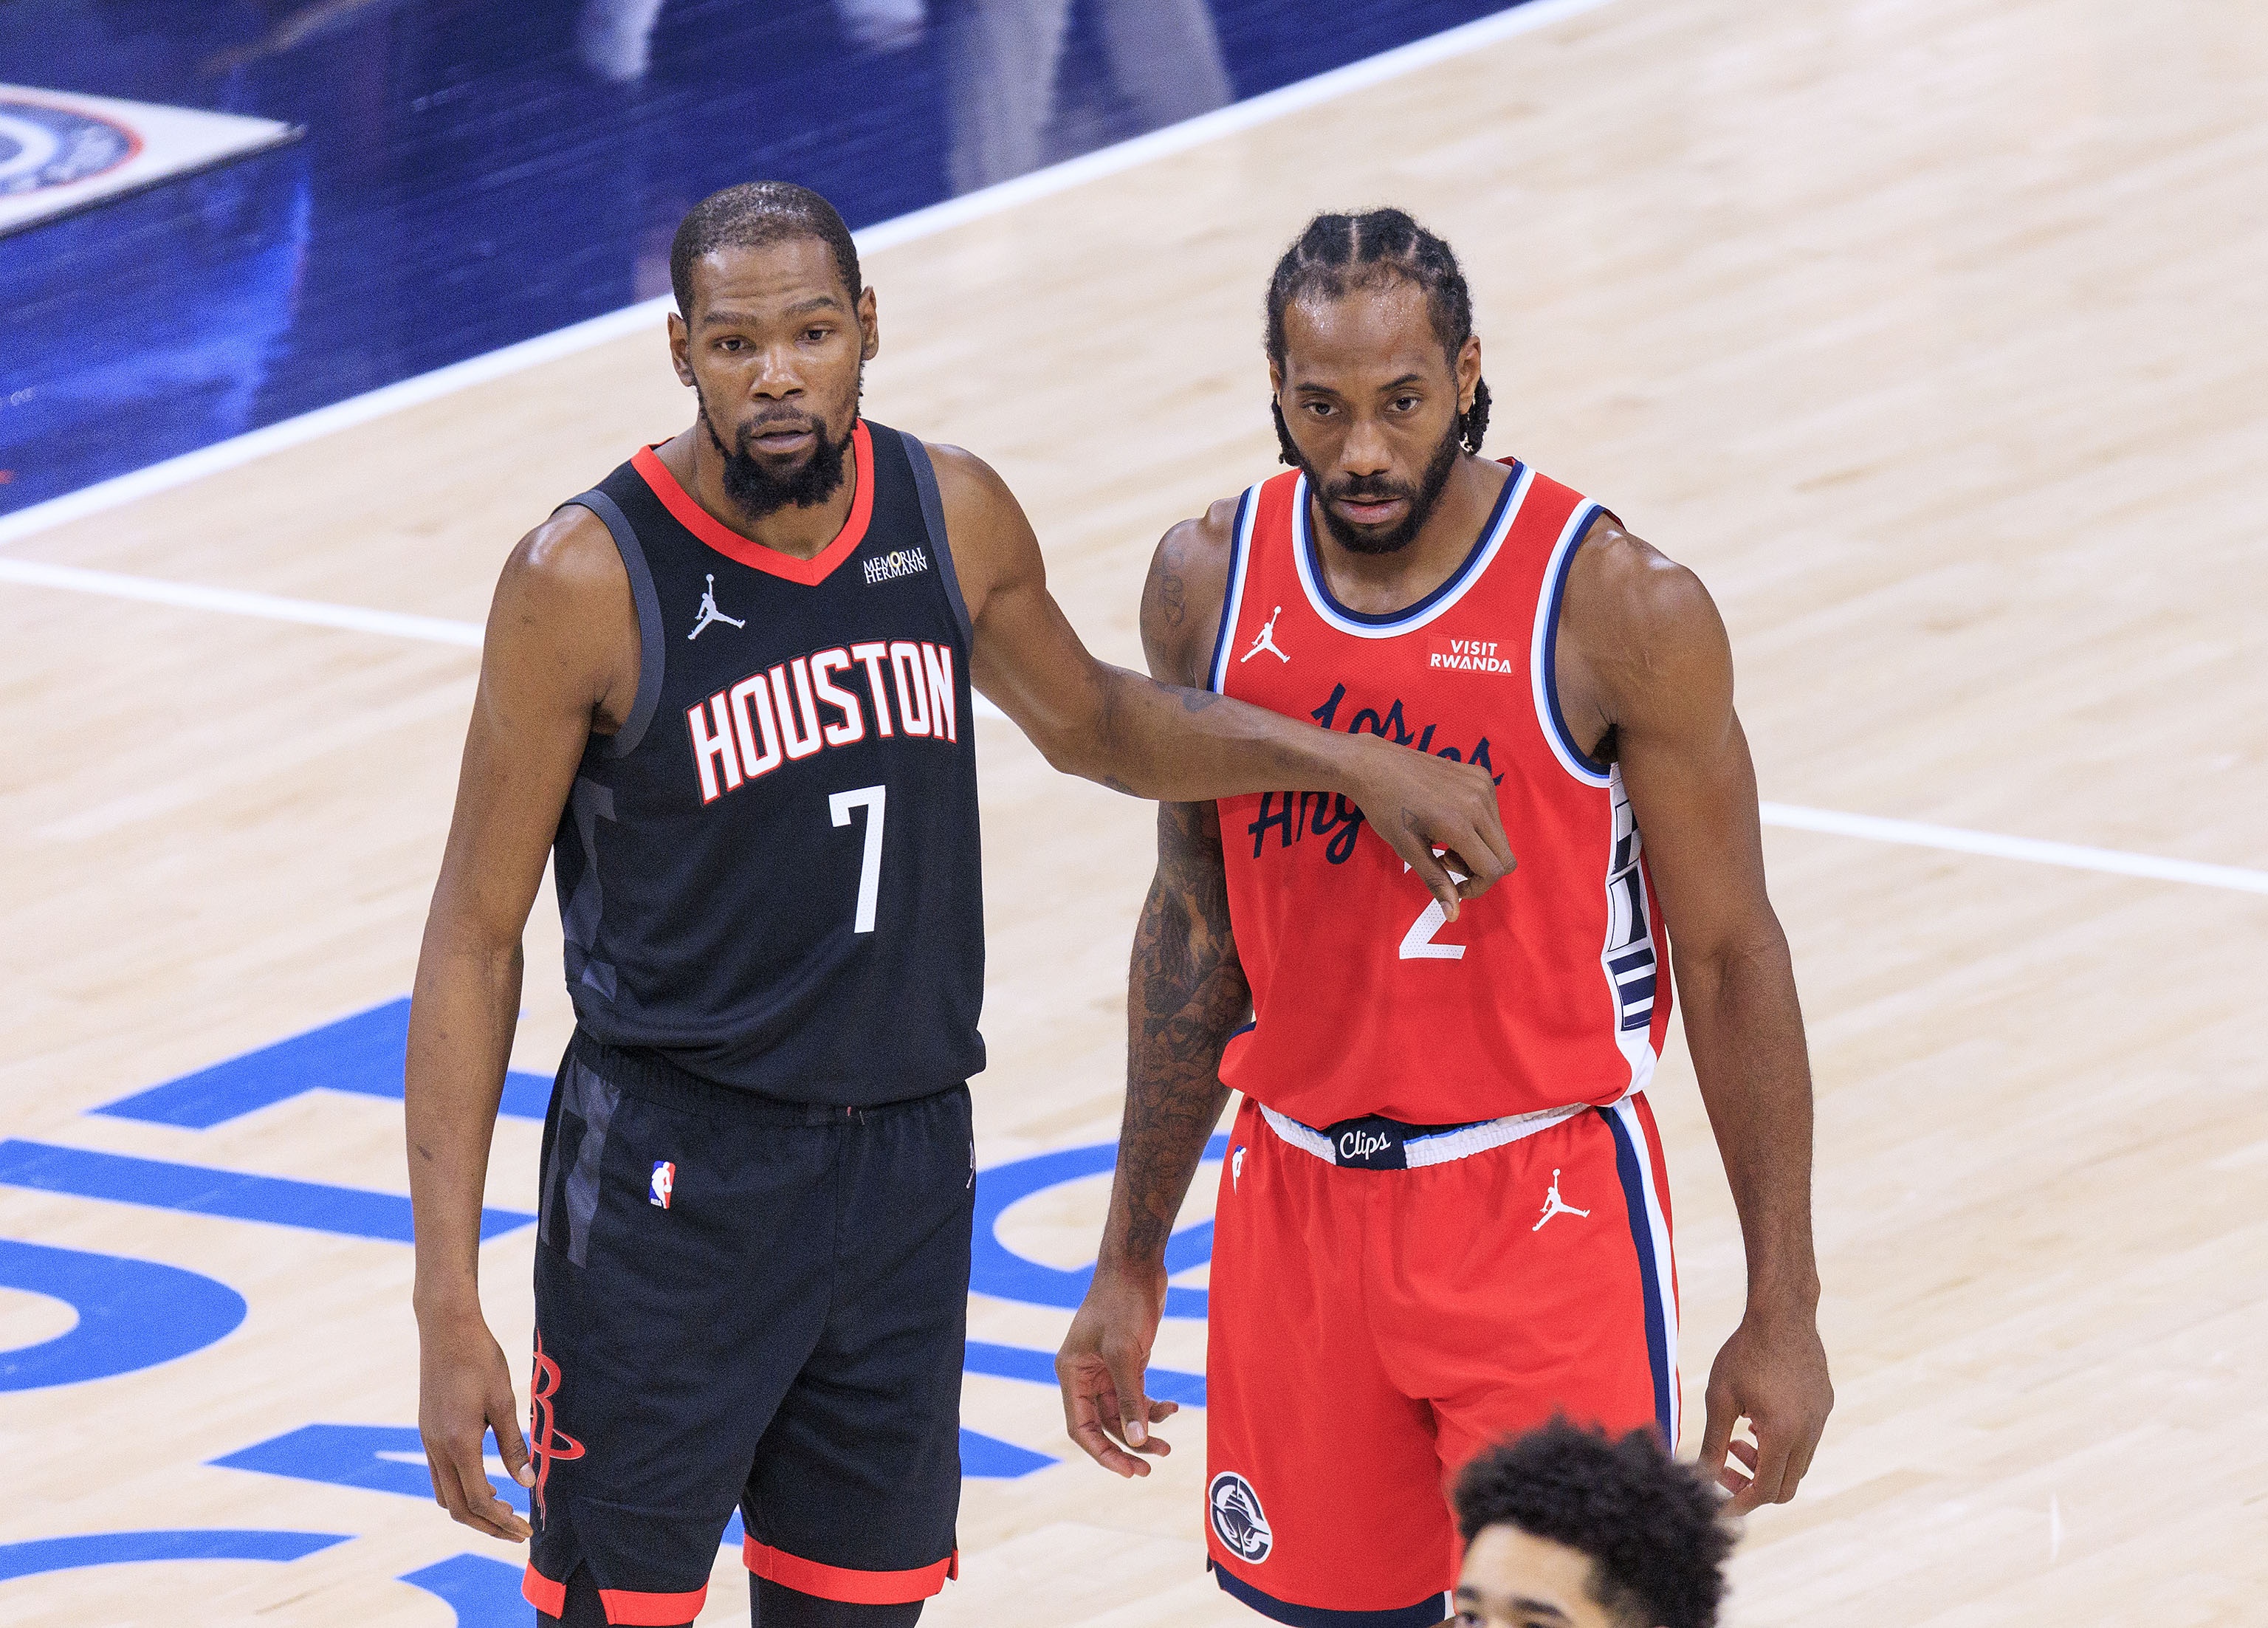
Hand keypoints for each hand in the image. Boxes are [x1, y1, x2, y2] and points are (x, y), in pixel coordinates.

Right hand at [417, 1305, 535, 1540]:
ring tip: (504, 1512)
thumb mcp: (504, 1401)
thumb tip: (528, 1483)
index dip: (502, 1520)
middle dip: (489, 1525)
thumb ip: (513, 1445)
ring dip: (472, 1511)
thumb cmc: (480, 1359)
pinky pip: (439, 1476)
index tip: (526, 1528)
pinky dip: (460, 1491)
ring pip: (445, 1495)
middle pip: (458, 1508)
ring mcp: (427, 1441)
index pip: (478, 1501)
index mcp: (459, 1443)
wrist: (446, 1329)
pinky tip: (483, 1484)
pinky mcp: (426, 1431)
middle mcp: (437, 1448)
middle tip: (519, 1531)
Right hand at [1055, 1261, 1180, 1476]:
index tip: (1128, 1471)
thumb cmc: (1122, 1302)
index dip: (1102, 1453)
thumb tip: (1135, 1440)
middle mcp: (1084, 1375)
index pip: (1081, 1428)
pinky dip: (1153, 1406)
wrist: (1137, 1265)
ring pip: (1123, 1413)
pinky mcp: (1127, 1362)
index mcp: (1071, 1373)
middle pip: (1103, 1426)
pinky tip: (1173, 1407)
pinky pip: (1137, 1395)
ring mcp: (1106, 1370)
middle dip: (1127, 1447)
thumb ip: (1130, 1398)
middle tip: (1150, 1468)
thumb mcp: (1124, 1353)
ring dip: (1144, 1429)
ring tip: (1168, 1446)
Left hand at [1346, 737, 1513, 918]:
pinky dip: (1478, 827)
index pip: (1494, 870)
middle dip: (1480, 870)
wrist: (1375, 765)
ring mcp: (1483, 785)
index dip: (1478, 887)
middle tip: (1447, 861)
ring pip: (1500, 837)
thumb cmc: (1385, 809)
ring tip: (1444, 840)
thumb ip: (1436, 881)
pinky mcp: (1481, 775)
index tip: (1454, 887)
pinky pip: (1493, 814)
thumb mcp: (1408, 849)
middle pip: (1505, 856)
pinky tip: (1449, 820)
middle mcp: (1478, 802)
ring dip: (1479, 849)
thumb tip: (1454, 915)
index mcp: (1459, 823)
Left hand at [1698, 1301, 1831, 1513]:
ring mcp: (1821, 1419)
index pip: (1766, 1490)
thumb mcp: (1720, 1397)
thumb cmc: (1744, 1352)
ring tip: (1740, 1437)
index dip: (1741, 1502)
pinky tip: (1758, 1420)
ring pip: (1798, 1465)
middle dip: (1753, 1485)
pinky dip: (1782, 1445)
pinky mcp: (1824, 1405)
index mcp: (1782, 1434)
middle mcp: (1809, 1432)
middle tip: (1726, 1462)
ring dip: (1768, 1463)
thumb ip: (1713, 1441)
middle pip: (1786, 1486)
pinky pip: (1807, 1441)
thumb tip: (1700, 1475)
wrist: (1782, 1313)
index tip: (1719, 1505)